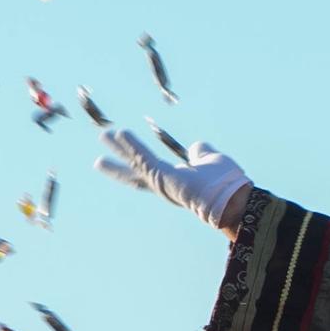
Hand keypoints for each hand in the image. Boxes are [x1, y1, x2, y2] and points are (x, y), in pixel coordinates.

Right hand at [94, 130, 252, 229]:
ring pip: (135, 163)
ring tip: (103, 136)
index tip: (137, 163)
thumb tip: (196, 147)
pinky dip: (131, 145)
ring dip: (119, 149)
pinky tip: (120, 132)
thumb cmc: (225, 183)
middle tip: (98, 162)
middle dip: (117, 167)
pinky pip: (142, 157)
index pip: (153, 172)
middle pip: (135, 174)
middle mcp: (164, 186)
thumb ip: (202, 153)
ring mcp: (161, 183)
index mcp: (175, 182)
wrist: (230, 198)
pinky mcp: (160, 176)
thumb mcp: (211, 160)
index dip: (142, 162)